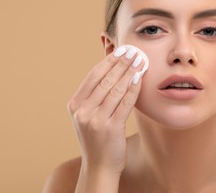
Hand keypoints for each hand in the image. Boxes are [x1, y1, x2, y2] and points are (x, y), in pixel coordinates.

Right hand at [67, 46, 144, 173]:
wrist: (99, 166)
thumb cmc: (97, 137)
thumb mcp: (88, 115)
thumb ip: (95, 95)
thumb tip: (112, 69)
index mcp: (75, 104)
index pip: (93, 76)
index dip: (109, 61)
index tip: (121, 50)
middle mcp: (82, 111)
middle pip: (105, 80)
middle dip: (121, 63)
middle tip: (133, 51)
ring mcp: (95, 119)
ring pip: (115, 89)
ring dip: (129, 73)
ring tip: (140, 61)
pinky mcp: (111, 127)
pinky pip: (125, 102)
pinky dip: (133, 88)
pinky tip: (140, 78)